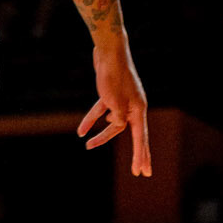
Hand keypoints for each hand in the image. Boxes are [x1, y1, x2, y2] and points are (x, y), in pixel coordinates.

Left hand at [79, 37, 150, 171]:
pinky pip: (100, 111)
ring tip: (89, 147)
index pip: (141, 137)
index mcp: (138, 109)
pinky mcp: (109, 94)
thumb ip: (117, 117)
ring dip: (101, 135)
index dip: (140, 156)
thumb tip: (115, 125)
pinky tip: (80, 131)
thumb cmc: (113, 75)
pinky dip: (91, 119)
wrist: (108, 50)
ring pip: (113, 123)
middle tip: (140, 173)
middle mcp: (133, 106)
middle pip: (134, 134)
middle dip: (136, 154)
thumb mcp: (114, 101)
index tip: (142, 172)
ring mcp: (122, 100)